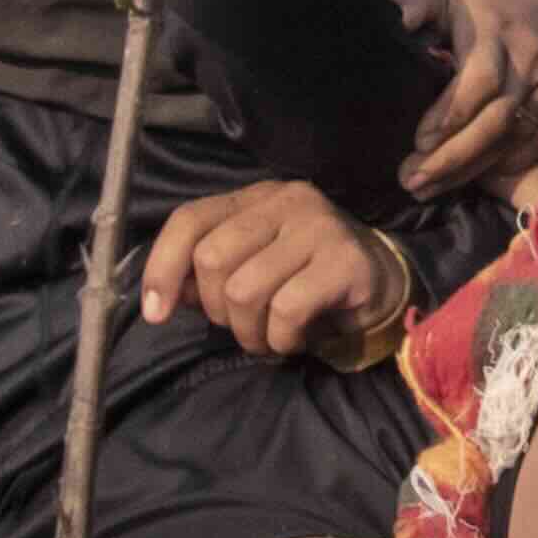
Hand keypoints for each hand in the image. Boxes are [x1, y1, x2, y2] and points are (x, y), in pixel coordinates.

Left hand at [137, 178, 409, 360]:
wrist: (380, 285)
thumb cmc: (305, 278)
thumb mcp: (252, 266)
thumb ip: (208, 275)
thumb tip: (164, 298)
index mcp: (254, 197)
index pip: (190, 220)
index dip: (163, 267)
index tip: (156, 313)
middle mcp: (285, 200)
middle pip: (213, 258)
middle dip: (217, 309)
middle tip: (241, 326)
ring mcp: (317, 227)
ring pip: (245, 290)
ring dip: (248, 332)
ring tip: (266, 339)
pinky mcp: (343, 260)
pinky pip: (286, 310)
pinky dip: (280, 339)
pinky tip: (294, 340)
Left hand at [393, 0, 537, 194]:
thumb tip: (401, 18)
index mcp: (497, 27)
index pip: (480, 80)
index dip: (449, 115)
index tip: (418, 142)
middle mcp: (532, 55)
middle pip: (495, 119)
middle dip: (452, 156)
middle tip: (412, 181)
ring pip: (514, 136)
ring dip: (471, 168)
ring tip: (427, 188)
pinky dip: (509, 163)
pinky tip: (473, 177)